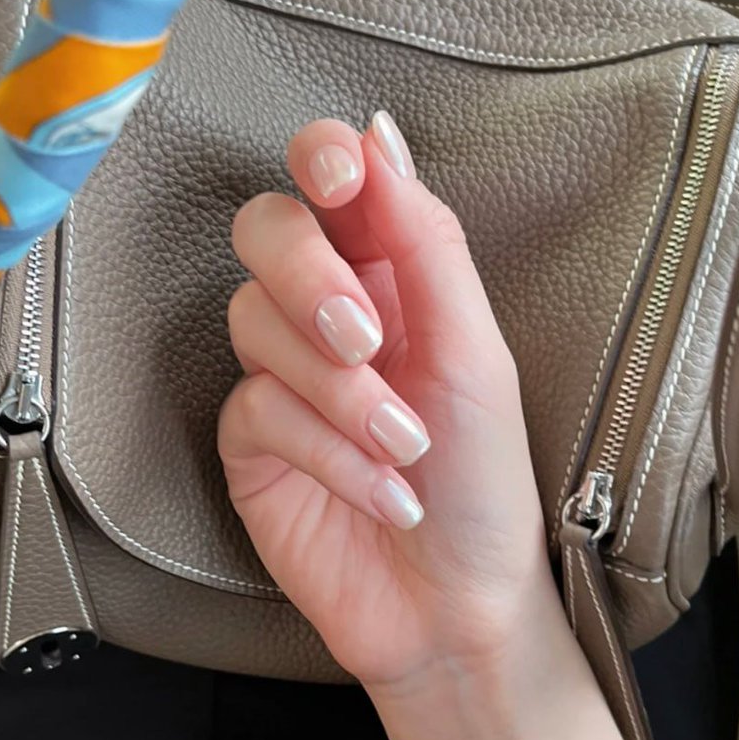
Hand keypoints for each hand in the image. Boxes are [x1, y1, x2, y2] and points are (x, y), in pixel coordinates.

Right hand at [219, 112, 561, 689]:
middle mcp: (331, 316)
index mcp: (396, 280)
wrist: (457, 605)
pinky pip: (257, 408)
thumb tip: (379, 134)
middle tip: (366, 338)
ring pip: (254, 322)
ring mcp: (285, 379)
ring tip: (404, 447)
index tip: (339, 178)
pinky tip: (383, 492)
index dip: (323, 161)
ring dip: (339, 390)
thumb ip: (428, 245)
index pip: (335, 186)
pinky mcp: (252, 444)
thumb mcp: (477, 355)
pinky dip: (327, 450)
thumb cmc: (485, 484)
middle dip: (310, 276)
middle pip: (267, 233)